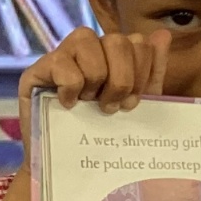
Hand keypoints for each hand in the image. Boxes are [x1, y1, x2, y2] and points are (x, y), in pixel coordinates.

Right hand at [17, 27, 170, 164]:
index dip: (141, 74)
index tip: (131, 104)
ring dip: (95, 80)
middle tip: (111, 107)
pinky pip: (62, 63)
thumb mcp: (136, 103)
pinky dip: (70, 88)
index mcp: (113, 53)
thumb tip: (163, 35)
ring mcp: (62, 54)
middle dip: (121, 79)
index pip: (138, 42)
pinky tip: (68, 104)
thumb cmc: (102, 132)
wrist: (67, 166)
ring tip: (88, 103)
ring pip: (88, 41)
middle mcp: (88, 47)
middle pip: (116, 40)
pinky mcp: (38, 69)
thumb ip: (152, 71)